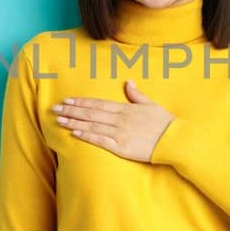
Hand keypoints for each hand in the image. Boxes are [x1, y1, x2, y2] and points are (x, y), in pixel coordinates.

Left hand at [50, 80, 173, 162]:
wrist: (174, 141)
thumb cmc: (165, 123)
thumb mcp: (151, 105)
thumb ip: (137, 95)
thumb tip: (128, 82)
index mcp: (125, 108)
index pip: (98, 103)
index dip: (81, 102)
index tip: (67, 100)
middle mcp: (119, 119)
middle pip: (91, 113)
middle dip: (72, 110)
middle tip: (55, 109)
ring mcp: (119, 133)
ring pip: (92, 125)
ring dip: (74, 122)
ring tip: (59, 120)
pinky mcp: (121, 147)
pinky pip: (100, 140)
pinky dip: (86, 136)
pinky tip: (74, 133)